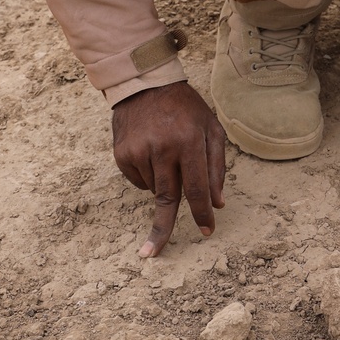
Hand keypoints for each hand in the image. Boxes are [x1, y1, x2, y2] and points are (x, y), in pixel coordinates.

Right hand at [112, 81, 225, 256]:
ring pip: (154, 189)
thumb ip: (216, 166)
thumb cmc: (186, 108)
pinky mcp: (122, 153)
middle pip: (166, 198)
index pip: (196, 187)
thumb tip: (218, 203)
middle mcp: (163, 148)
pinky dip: (147, 175)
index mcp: (189, 141)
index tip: (205, 232)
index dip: (201, 213)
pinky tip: (150, 152)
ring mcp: (139, 151)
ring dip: (164, 183)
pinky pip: (138, 180)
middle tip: (151, 254)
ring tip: (166, 153)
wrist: (145, 84)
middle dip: (161, 229)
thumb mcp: (211, 128)